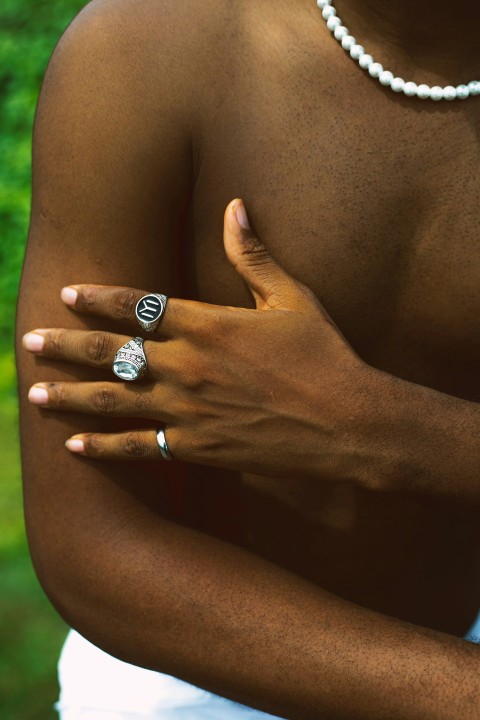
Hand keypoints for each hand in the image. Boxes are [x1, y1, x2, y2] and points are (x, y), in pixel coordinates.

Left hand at [23, 199, 379, 484]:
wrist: (348, 421)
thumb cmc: (324, 355)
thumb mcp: (293, 297)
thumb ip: (253, 254)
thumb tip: (235, 205)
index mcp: (209, 324)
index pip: (138, 305)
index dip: (98, 298)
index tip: (66, 294)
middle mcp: (189, 365)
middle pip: (111, 353)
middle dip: (65, 346)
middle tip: (28, 343)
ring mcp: (189, 409)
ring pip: (114, 400)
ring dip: (70, 396)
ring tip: (34, 393)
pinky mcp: (199, 447)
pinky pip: (141, 447)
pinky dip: (105, 447)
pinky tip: (75, 446)